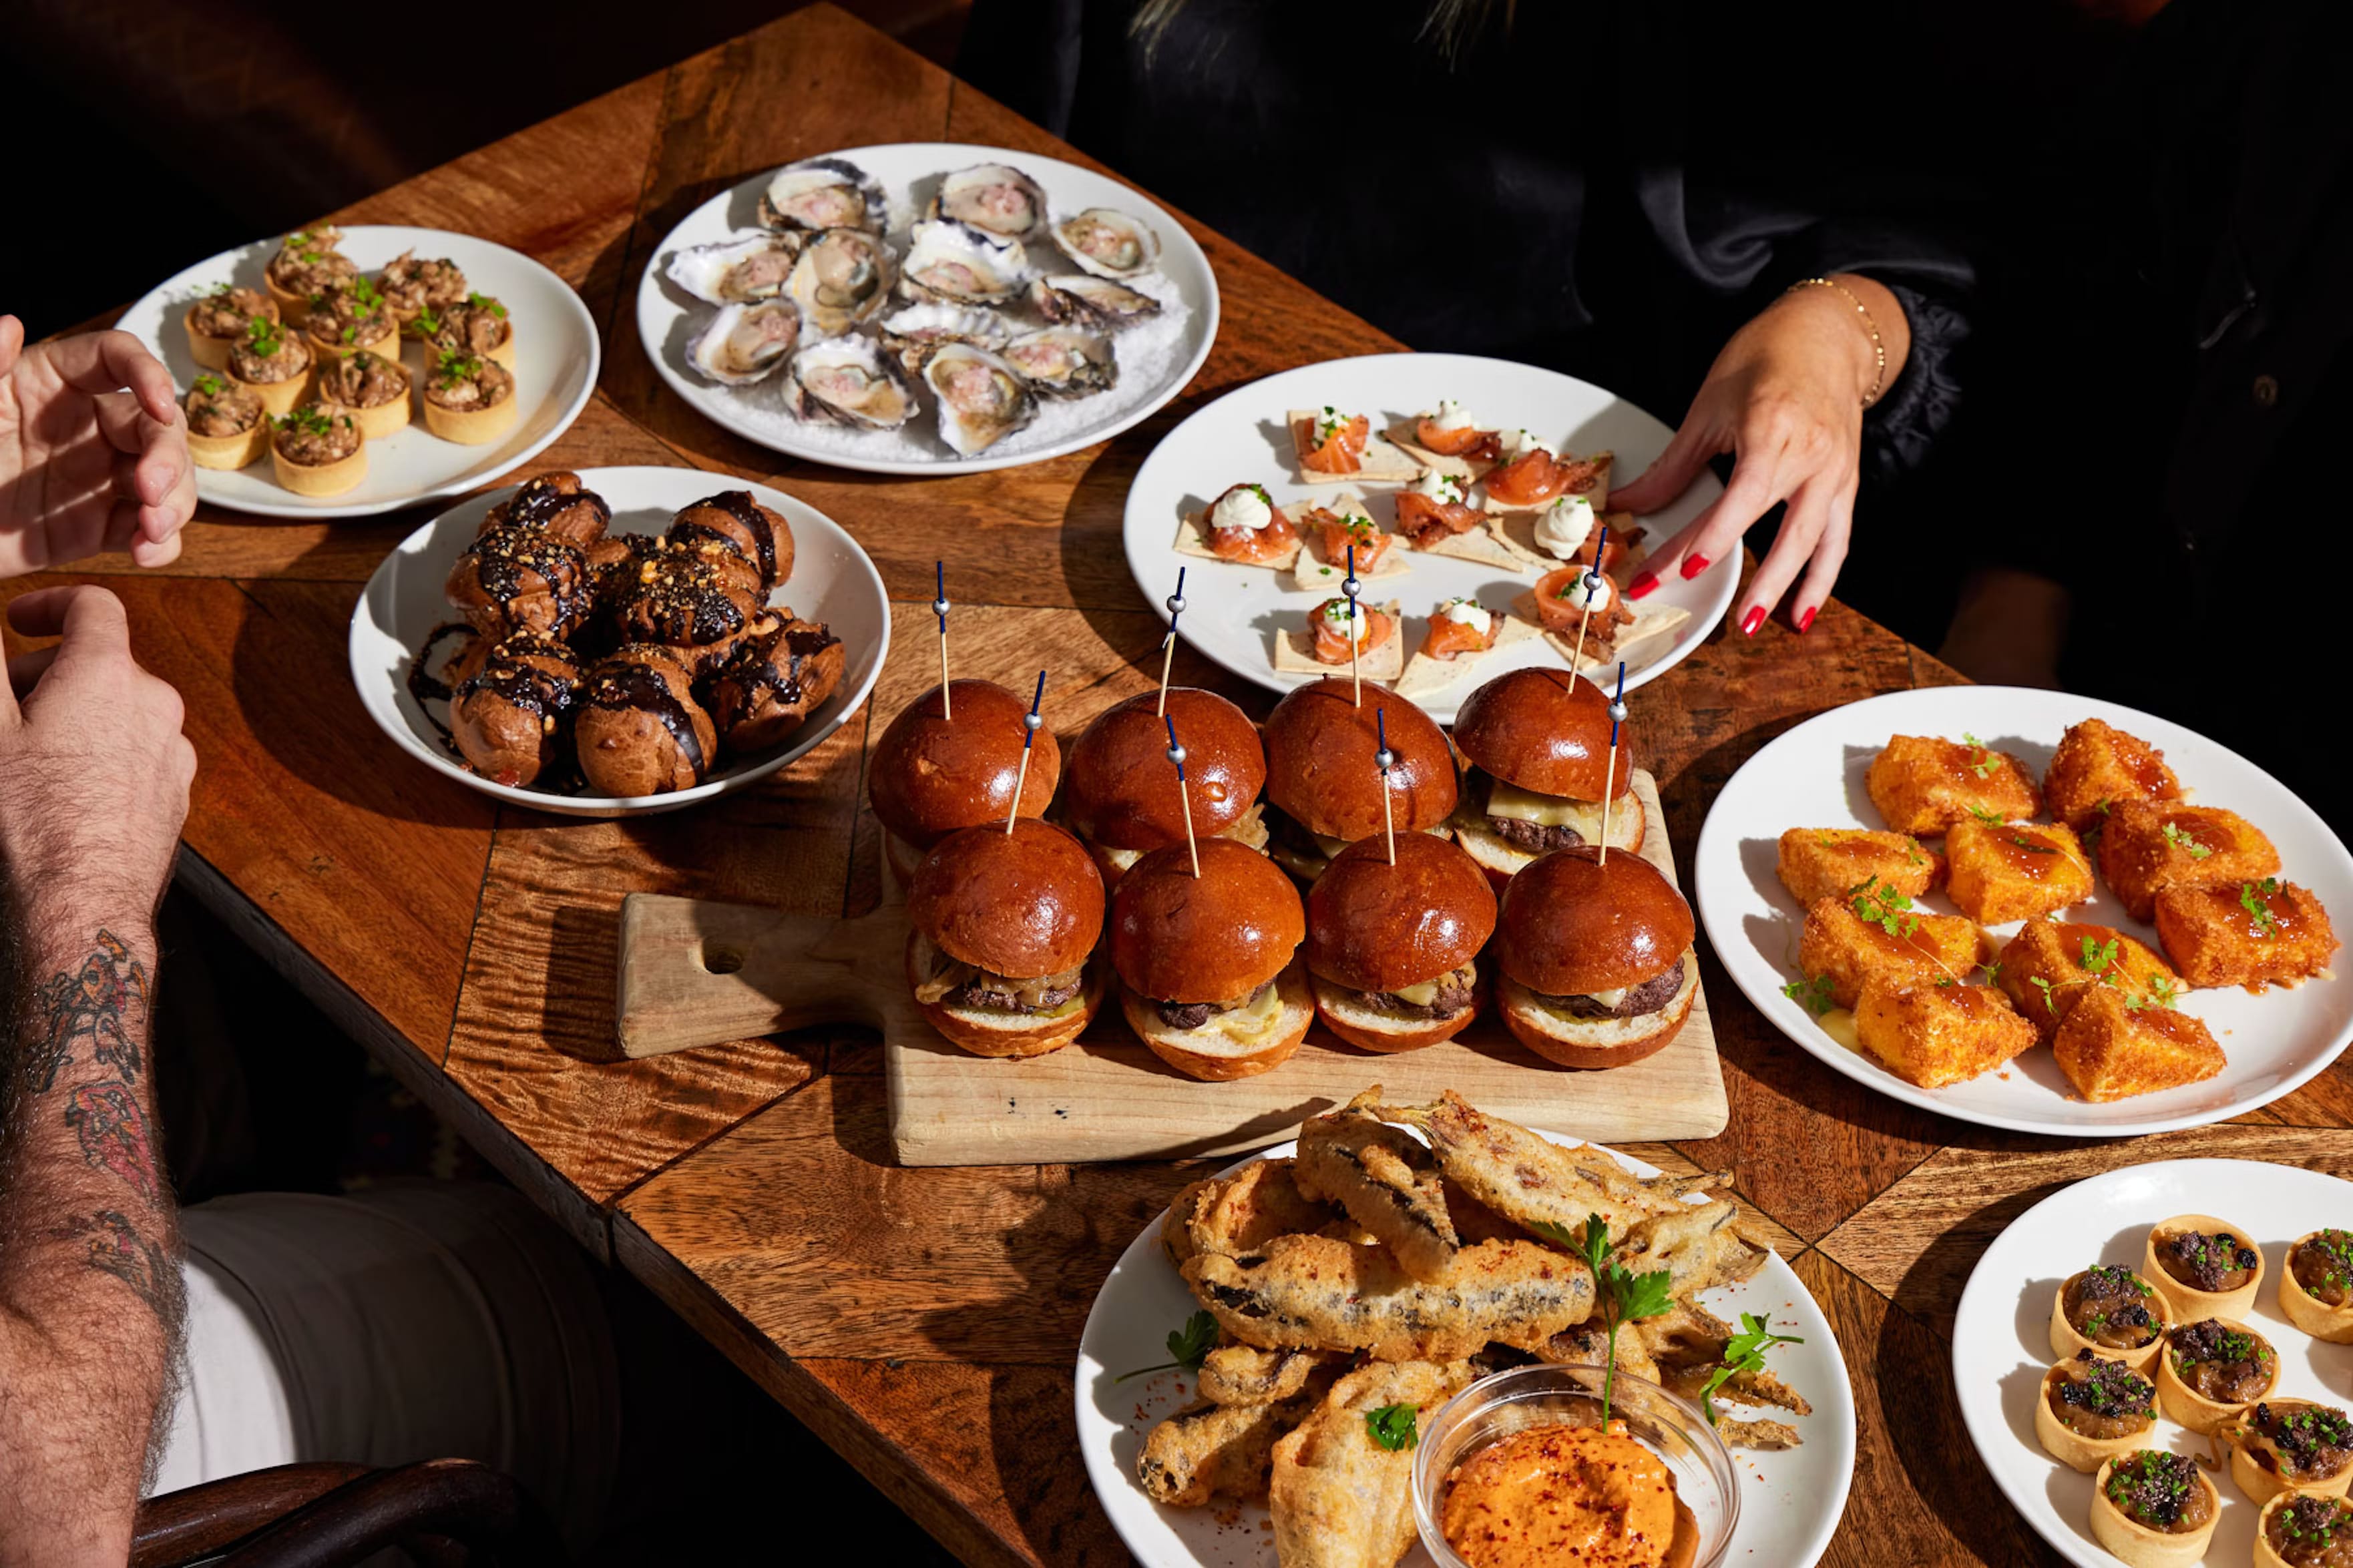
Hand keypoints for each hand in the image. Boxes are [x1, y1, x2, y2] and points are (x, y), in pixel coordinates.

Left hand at [0, 316, 193, 577]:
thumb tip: (10, 325)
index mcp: (49, 384)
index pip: (116, 359)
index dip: (148, 373)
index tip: (159, 404)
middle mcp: (84, 426)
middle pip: (156, 424)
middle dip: (168, 457)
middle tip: (151, 491)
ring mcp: (97, 477)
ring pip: (167, 477)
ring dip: (176, 503)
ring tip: (151, 531)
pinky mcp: (99, 525)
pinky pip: (148, 529)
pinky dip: (161, 543)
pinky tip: (145, 553)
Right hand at [0, 586, 194, 925]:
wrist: (81, 901)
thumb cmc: (31, 818)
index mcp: (109, 674)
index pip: (94, 605)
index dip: (51, 605)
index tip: (21, 622)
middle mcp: (155, 704)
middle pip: (103, 661)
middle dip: (49, 672)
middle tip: (8, 706)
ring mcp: (172, 749)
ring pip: (121, 708)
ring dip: (77, 713)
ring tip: (32, 753)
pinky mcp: (176, 789)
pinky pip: (137, 750)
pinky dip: (103, 749)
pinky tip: (67, 786)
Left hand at [1611, 275, 1907, 635]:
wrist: (1827, 334)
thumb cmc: (1764, 360)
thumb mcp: (1710, 407)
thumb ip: (1673, 466)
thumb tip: (1629, 506)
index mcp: (1773, 430)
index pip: (1740, 498)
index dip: (1713, 537)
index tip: (1683, 568)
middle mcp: (1813, 456)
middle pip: (1779, 531)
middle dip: (1749, 579)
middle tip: (1715, 618)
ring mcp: (1836, 473)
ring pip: (1816, 543)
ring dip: (1788, 590)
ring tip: (1754, 624)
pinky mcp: (1848, 484)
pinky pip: (1838, 540)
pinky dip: (1822, 578)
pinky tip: (1801, 612)